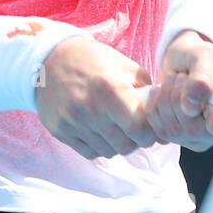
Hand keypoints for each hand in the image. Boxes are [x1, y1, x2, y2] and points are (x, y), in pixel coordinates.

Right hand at [35, 36, 160, 160]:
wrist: (49, 60)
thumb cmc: (93, 60)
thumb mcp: (125, 66)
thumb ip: (146, 91)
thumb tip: (163, 117)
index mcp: (109, 89)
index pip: (137, 128)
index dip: (149, 134)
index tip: (150, 129)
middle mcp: (89, 108)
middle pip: (125, 145)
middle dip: (136, 141)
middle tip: (135, 130)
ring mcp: (73, 122)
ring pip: (108, 151)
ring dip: (118, 144)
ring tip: (117, 128)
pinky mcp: (60, 131)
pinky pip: (90, 153)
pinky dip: (100, 146)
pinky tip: (100, 131)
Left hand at [142, 30, 212, 151]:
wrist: (183, 62)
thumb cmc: (201, 57)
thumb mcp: (204, 55)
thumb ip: (202, 78)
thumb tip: (191, 107)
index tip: (208, 97)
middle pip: (197, 132)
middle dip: (181, 98)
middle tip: (183, 77)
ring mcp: (200, 138)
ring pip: (174, 131)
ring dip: (166, 98)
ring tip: (174, 79)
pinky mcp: (179, 139)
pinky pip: (158, 130)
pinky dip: (154, 105)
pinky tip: (162, 91)